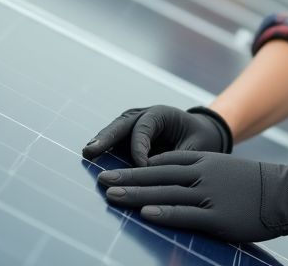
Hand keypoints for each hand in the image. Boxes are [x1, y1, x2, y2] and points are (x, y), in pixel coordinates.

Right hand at [81, 105, 231, 165]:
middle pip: (123, 124)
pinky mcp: (126, 136)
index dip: (139, 146)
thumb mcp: (195, 149)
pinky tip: (91, 160)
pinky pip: (113, 141)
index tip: (140, 166)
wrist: (200, 135)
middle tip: (91, 150)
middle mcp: (144, 115)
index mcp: (162, 114)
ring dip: (101, 142)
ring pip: (114, 131)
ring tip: (87, 153)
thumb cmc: (200, 141)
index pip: (145, 127)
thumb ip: (175, 159)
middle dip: (107, 137)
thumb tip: (153, 174)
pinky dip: (103, 148)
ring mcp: (132, 124)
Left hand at [97, 151, 287, 243]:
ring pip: (164, 193)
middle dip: (126, 178)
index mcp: (202, 161)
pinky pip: (186, 213)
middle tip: (100, 179)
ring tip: (110, 195)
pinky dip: (164, 212)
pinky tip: (145, 212)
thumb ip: (198, 174)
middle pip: (155, 175)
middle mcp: (202, 174)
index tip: (113, 170)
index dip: (135, 167)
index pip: (161, 162)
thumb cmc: (253, 185)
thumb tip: (170, 186)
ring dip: (135, 194)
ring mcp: (209, 195)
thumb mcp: (223, 170)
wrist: (285, 193)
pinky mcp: (217, 217)